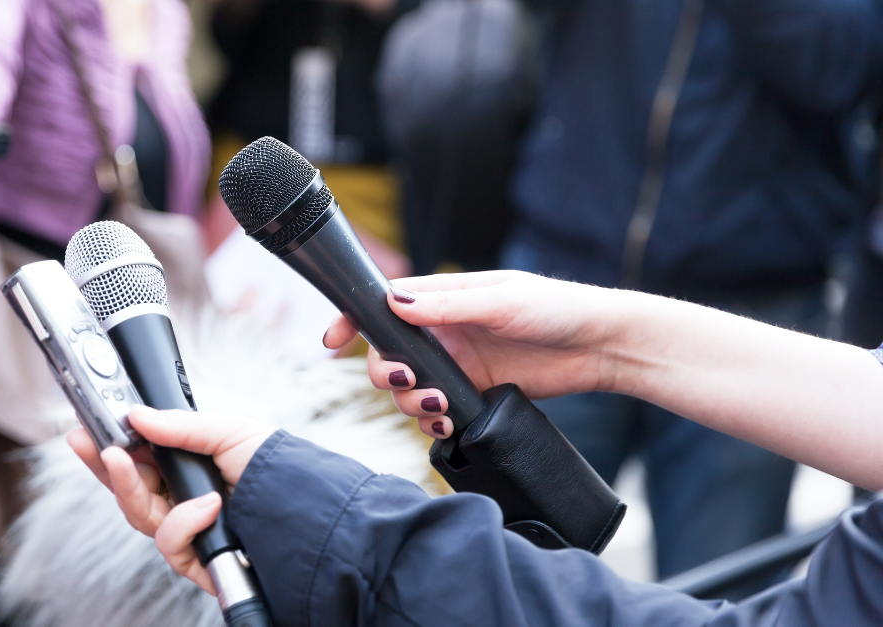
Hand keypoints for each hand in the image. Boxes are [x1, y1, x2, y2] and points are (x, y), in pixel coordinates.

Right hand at [67, 406, 273, 593]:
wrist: (310, 513)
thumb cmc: (276, 470)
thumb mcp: (229, 431)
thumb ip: (181, 426)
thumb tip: (137, 415)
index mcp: (186, 467)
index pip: (135, 459)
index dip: (107, 446)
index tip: (84, 429)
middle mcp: (181, 499)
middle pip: (127, 489)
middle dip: (104, 466)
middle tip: (91, 443)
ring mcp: (187, 530)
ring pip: (138, 515)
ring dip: (131, 488)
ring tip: (130, 463)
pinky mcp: (196, 559)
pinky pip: (169, 543)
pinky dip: (185, 522)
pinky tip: (209, 507)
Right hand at [322, 271, 640, 438]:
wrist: (602, 347)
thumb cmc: (558, 308)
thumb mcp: (502, 300)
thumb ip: (448, 305)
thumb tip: (395, 303)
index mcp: (443, 299)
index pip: (383, 305)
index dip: (352, 320)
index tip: (332, 339)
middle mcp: (442, 332)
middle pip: (386, 355)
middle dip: (386, 372)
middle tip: (410, 380)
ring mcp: (456, 365)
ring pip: (407, 388)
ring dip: (410, 401)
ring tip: (439, 405)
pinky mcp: (474, 393)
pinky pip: (435, 412)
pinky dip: (432, 422)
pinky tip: (447, 422)